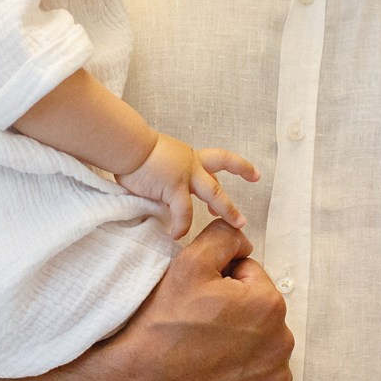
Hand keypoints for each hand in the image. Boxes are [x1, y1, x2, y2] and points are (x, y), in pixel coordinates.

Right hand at [89, 220, 290, 380]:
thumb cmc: (164, 322)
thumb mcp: (190, 261)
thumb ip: (225, 237)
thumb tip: (244, 243)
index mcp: (269, 303)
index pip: (249, 276)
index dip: (221, 282)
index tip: (199, 300)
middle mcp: (282, 342)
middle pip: (258, 312)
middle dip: (235, 313)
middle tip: (199, 326)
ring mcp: (274, 378)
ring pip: (261, 345)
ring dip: (241, 344)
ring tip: (205, 351)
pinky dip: (243, 377)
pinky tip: (215, 375)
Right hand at [118, 135, 259, 237]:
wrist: (126, 145)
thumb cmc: (133, 152)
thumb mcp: (158, 159)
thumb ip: (167, 175)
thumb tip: (163, 189)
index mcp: (189, 157)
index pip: (216, 163)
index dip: (237, 167)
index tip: (254, 175)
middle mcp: (192, 164)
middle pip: (222, 175)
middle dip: (237, 190)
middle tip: (244, 217)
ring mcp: (185, 175)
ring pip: (215, 194)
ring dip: (228, 210)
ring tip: (237, 226)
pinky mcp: (174, 187)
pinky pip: (183, 212)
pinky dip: (182, 225)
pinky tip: (177, 234)